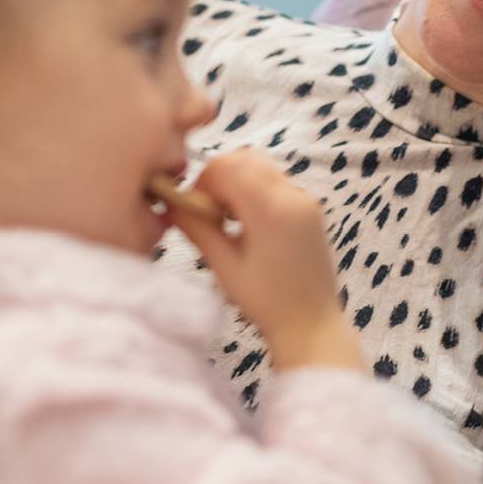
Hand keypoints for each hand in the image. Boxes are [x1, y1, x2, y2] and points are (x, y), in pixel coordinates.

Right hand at [170, 150, 361, 372]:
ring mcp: (305, 199)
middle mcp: (293, 195)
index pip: (228, 166)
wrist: (312, 324)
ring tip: (226, 220)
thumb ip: (198, 229)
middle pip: (245, 159)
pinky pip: (276, 182)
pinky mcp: (310, 207)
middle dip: (219, 177)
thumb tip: (171, 205)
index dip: (203, 181)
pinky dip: (255, 190)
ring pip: (261, 167)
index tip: (193, 208)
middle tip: (207, 213)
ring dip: (237, 181)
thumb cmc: (266, 303)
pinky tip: (246, 223)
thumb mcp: (225, 266)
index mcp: (272, 209)